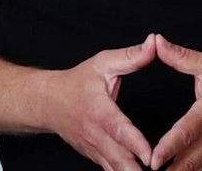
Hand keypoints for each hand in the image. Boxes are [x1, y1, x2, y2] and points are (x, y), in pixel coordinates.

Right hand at [41, 34, 158, 170]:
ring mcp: (94, 149)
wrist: (47, 103)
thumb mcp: (103, 63)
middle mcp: (95, 134)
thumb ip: (131, 56)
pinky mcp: (96, 157)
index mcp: (99, 110)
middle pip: (118, 159)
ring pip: (115, 169)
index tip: (151, 156)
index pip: (119, 129)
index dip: (135, 144)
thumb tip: (154, 43)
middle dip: (135, 170)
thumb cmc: (77, 82)